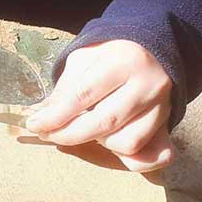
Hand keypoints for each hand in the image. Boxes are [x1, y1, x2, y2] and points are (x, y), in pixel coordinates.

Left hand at [25, 40, 174, 171]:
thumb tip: (42, 115)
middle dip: (68, 134)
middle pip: (103, 122)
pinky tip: (106, 138)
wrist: (152, 49)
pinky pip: (145, 152)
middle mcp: (147, 84)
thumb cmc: (111, 55)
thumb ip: (65, 87)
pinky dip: (121, 152)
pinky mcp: (168, 121)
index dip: (54, 116)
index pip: (82, 95)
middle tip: (48, 134)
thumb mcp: (84, 60)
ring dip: (98, 143)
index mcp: (123, 62)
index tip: (34, 125)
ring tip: (84, 129)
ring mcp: (162, 105)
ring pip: (125, 142)